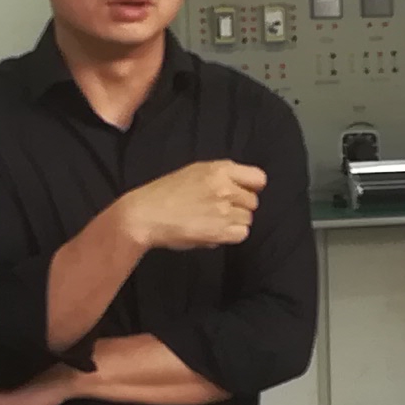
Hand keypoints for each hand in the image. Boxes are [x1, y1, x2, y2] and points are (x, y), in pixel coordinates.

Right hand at [118, 160, 265, 252]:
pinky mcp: (220, 232)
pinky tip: (215, 231)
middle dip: (240, 206)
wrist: (146, 214)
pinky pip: (242, 234)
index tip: (242, 192)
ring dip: (234, 221)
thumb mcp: (194, 171)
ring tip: (214, 220)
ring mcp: (224, 211)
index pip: (259, 178)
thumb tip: (243, 187)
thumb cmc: (165, 193)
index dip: (251, 187)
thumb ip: (221, 175)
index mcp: (220, 169)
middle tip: (219, 209)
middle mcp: (226, 188)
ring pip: (248, 219)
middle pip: (253, 201)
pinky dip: (231, 235)